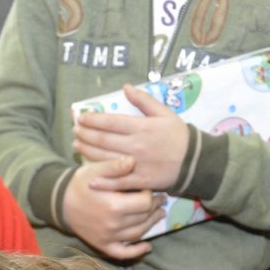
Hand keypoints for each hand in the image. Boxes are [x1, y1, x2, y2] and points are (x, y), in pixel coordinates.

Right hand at [61, 157, 163, 260]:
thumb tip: (133, 161)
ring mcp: (108, 237)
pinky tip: (147, 246)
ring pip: (138, 233)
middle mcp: (113, 225)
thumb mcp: (96, 170)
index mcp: (114, 205)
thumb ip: (115, 166)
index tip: (148, 189)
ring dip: (151, 225)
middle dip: (154, 208)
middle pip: (144, 218)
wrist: (61, 203)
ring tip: (159, 215)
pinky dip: (137, 251)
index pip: (144, 203)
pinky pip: (123, 253)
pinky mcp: (103, 245)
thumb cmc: (80, 184)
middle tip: (160, 200)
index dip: (150, 195)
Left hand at [72, 84, 192, 191]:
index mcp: (141, 127)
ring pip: (106, 159)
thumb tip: (126, 87)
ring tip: (77, 146)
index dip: (92, 120)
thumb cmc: (179, 135)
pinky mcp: (140, 181)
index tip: (80, 118)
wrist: (195, 161)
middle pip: (104, 140)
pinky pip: (119, 182)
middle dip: (86, 135)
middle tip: (74, 131)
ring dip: (88, 152)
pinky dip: (103, 181)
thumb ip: (144, 100)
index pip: (110, 122)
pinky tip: (89, 178)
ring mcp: (137, 164)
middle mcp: (136, 146)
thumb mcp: (164, 113)